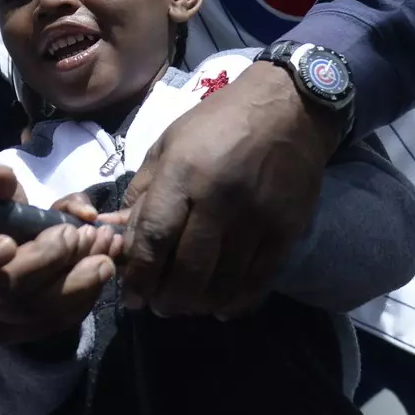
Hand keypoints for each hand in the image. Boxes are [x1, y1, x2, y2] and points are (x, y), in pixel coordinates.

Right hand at [0, 167, 119, 343]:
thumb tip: (4, 178)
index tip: (9, 241)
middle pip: (7, 292)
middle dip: (50, 262)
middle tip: (81, 234)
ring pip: (37, 313)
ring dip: (79, 283)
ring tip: (105, 253)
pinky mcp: (15, 334)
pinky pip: (54, 324)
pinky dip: (83, 298)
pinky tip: (100, 272)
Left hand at [121, 61, 337, 317]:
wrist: (289, 107)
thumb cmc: (218, 122)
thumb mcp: (168, 143)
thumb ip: (144, 191)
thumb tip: (124, 237)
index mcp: (183, 172)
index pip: (154, 236)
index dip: (140, 275)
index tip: (132, 297)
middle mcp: (219, 198)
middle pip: (189, 269)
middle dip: (169, 298)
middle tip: (160, 307)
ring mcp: (257, 217)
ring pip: (224, 281)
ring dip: (200, 304)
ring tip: (186, 306)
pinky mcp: (286, 229)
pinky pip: (259, 279)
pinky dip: (237, 301)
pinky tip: (221, 307)